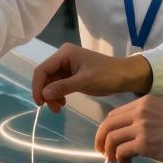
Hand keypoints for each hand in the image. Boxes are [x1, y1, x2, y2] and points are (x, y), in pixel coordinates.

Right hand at [31, 43, 152, 112]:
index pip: (42, 69)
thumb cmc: (107, 76)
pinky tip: (63, 103)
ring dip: (52, 95)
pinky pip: (59, 84)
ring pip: (51, 82)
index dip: (37, 86)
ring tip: (59, 108)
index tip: (40, 103)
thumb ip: (62, 87)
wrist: (125, 76)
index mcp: (64, 54)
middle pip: (45, 76)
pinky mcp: (72, 73)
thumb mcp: (84, 82)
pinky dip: (58, 94)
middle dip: (46, 93)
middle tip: (53, 109)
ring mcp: (67, 65)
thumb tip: (44, 94)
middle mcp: (63, 57)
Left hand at [94, 95, 162, 162]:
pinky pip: (122, 151)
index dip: (106, 129)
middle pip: (108, 125)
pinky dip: (121, 159)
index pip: (114, 114)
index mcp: (143, 102)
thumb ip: (145, 117)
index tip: (106, 140)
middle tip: (103, 152)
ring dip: (110, 152)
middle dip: (101, 140)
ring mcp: (141, 127)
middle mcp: (139, 111)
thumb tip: (129, 131)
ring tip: (117, 160)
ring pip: (111, 139)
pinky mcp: (145, 144)